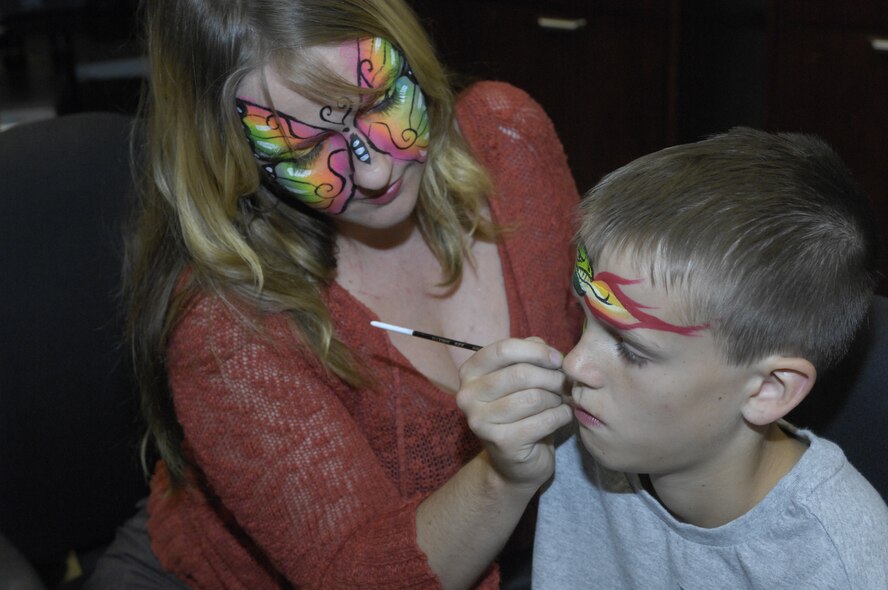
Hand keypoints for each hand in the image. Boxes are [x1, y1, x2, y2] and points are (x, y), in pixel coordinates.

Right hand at [456, 337, 572, 489]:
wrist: (513, 464)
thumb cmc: (520, 413)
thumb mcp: (521, 377)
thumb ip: (529, 354)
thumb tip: (546, 348)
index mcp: (470, 372)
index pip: (504, 349)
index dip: (537, 351)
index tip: (558, 360)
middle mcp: (467, 395)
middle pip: (521, 373)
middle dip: (552, 377)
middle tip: (564, 385)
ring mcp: (480, 421)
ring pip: (534, 397)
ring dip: (557, 398)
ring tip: (560, 402)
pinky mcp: (501, 442)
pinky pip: (544, 420)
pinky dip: (561, 416)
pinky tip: (562, 417)